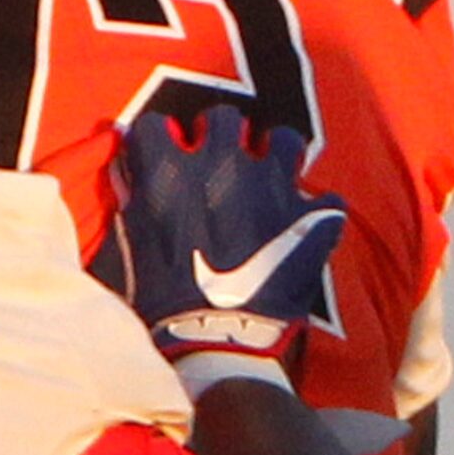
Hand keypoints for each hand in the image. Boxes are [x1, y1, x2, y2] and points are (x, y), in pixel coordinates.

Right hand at [110, 106, 345, 367]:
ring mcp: (272, 186)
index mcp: (171, 172)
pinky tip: (297, 223)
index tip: (161, 153)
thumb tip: (133, 173)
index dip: (158, 140)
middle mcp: (223, 165)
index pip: (156, 125)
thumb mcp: (131, 246)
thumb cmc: (161, 297)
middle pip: (223, 116)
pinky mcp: (309, 215)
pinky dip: (310, 209)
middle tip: (215, 157)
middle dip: (217, 133)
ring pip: (283, 139)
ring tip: (266, 175)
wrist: (218, 337)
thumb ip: (133, 200)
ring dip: (272, 153)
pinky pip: (322, 197)